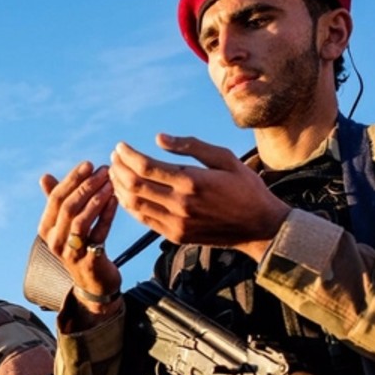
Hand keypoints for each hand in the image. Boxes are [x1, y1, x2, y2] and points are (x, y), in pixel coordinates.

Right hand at [38, 160, 122, 311]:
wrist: (93, 283)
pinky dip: (107, 215)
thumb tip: (44, 177)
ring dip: (97, 198)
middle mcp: (54, 241)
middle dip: (87, 185)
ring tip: (111, 182)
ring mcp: (70, 252)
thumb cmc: (79, 247)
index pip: (55, 198)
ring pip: (81, 220)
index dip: (72, 179)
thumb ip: (56, 202)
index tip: (89, 164)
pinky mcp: (89, 260)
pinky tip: (116, 200)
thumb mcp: (64, 225)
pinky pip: (99, 233)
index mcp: (46, 229)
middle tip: (104, 170)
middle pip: (68, 207)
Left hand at [110, 134, 290, 260]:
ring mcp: (176, 223)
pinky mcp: (175, 236)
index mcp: (192, 181)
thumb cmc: (246, 188)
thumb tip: (158, 138)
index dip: (127, 155)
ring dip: (119, 187)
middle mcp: (180, 204)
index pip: (146, 166)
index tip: (120, 146)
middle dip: (118, 169)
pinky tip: (127, 193)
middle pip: (134, 185)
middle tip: (113, 157)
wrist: (260, 227)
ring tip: (115, 173)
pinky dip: (130, 205)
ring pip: (134, 205)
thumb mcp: (225, 158)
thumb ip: (190, 147)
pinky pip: (143, 220)